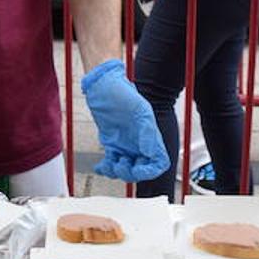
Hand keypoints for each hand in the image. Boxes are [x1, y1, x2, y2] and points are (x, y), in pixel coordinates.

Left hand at [80, 59, 168, 181]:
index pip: (158, 163)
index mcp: (150, 137)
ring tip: (110, 163)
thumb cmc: (122, 94)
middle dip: (131, 173)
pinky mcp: (112, 143)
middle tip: (120, 163)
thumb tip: (151, 153)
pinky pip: (111, 162)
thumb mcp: (139, 110)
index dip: (150, 171)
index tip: (139, 169)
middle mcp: (139, 143)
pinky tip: (99, 167)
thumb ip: (148, 132)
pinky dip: (105, 168)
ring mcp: (125, 144)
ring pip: (126, 169)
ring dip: (117, 172)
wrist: (103, 86)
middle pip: (141, 170)